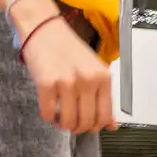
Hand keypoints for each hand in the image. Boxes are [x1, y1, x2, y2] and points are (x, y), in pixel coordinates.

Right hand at [21, 15, 115, 132]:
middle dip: (79, 128)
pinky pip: (48, 113)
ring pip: (68, 121)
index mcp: (103, 78)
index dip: (96, 127)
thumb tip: (112, 125)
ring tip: (59, 118)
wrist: (44, 28)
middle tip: (71, 124)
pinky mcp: (46, 83)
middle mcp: (88, 81)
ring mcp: (67, 82)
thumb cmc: (68, 50)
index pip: (105, 116)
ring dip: (63, 124)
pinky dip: (48, 116)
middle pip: (87, 121)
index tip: (89, 127)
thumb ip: (104, 97)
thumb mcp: (94, 70)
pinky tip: (48, 109)